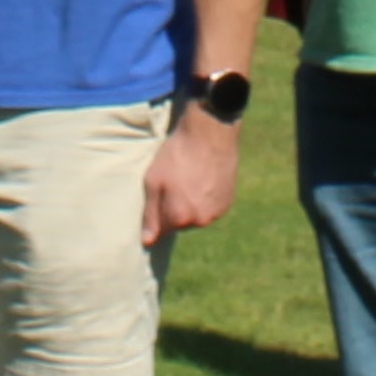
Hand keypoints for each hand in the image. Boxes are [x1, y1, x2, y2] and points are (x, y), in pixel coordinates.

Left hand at [145, 101, 242, 244]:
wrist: (211, 133)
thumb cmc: (177, 155)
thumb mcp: (154, 181)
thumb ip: (150, 214)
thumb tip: (147, 241)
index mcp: (179, 217)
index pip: (161, 232)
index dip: (156, 216)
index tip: (158, 198)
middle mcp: (200, 221)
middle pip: (180, 223)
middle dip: (174, 209)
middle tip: (173, 182)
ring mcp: (216, 212)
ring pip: (196, 216)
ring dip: (191, 204)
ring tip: (189, 178)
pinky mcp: (228, 202)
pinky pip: (210, 208)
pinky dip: (205, 199)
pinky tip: (202, 178)